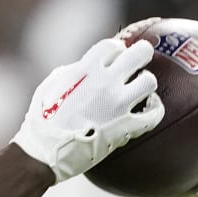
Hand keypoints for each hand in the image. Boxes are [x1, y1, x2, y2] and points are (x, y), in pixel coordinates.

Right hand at [12, 38, 163, 182]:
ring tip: (141, 91)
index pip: (113, 45)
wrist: (46, 152)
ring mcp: (118, 104)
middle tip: (140, 63)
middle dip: (143, 54)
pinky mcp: (126, 126)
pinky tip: (150, 110)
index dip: (117, 49)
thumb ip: (71, 72)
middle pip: (141, 53)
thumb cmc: (42, 120)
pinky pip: (154, 114)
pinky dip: (155, 110)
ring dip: (147, 84)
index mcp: (85, 69)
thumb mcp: (50, 86)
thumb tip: (84, 66)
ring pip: (150, 82)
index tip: (115, 57)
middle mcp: (105, 81)